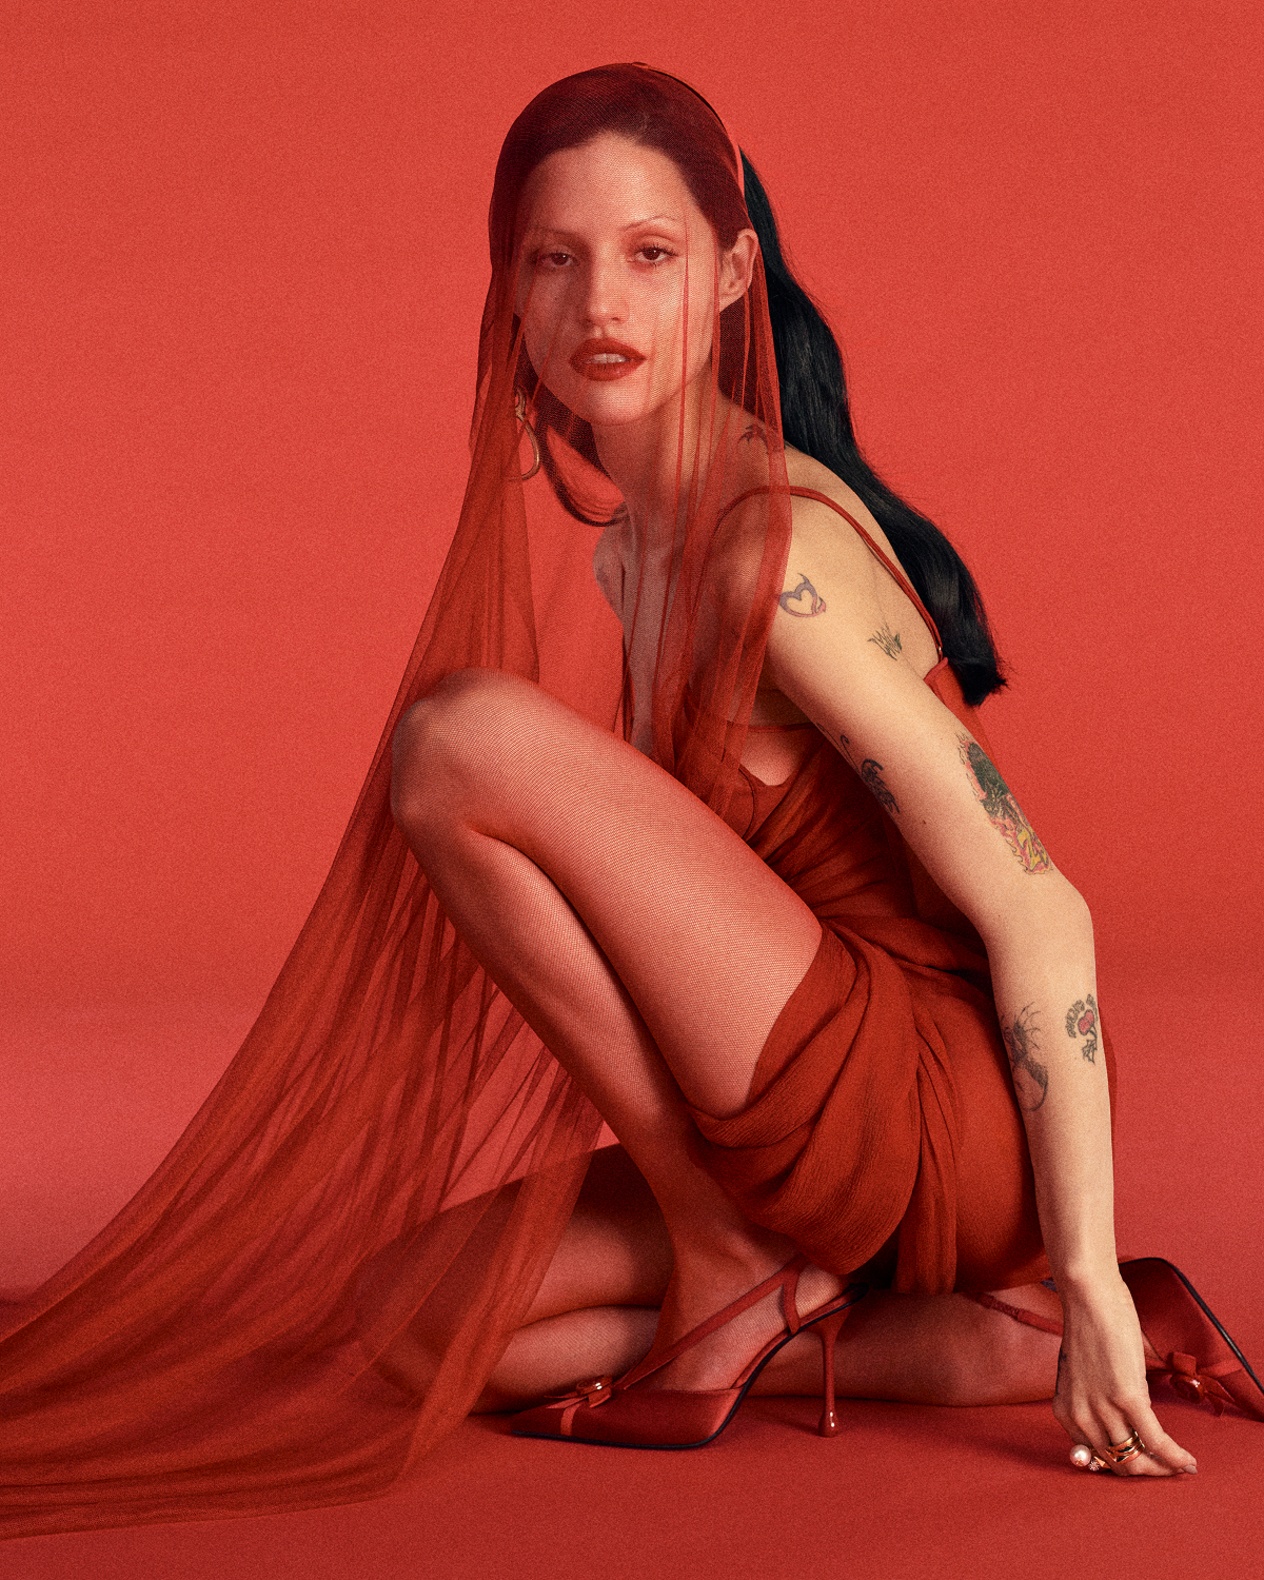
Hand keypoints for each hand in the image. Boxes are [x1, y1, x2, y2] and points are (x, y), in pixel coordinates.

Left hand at [1053, 1273, 1197, 1477]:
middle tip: (1169, 1469)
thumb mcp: (1083, 1376)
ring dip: (1163, 1468)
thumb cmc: (1089, 1330)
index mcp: (1065, 1412)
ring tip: (1182, 1466)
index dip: (1125, 1465)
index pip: (1097, 1459)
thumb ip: (1093, 1405)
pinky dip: (1174, 1456)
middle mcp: (1079, 1416)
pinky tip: (1188, 1460)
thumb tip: (1122, 1432)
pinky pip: (1155, 1441)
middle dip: (1147, 1472)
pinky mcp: (1127, 1397)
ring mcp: (1102, 1408)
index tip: (1145, 1464)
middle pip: (1118, 1465)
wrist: (1089, 1296)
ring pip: (1136, 1460)